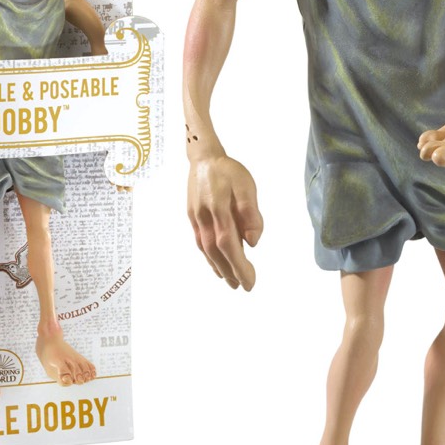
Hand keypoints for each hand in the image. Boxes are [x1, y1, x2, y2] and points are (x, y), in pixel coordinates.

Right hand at [187, 156, 263, 290]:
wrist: (203, 157)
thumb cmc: (229, 171)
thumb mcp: (246, 186)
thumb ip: (250, 213)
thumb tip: (252, 243)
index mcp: (219, 209)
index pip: (229, 245)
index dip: (239, 265)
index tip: (250, 281)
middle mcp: (204, 217)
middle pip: (216, 252)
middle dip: (230, 272)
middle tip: (244, 287)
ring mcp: (196, 218)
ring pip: (206, 250)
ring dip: (219, 268)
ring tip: (231, 282)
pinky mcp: (192, 217)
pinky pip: (200, 242)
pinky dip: (209, 257)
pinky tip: (216, 264)